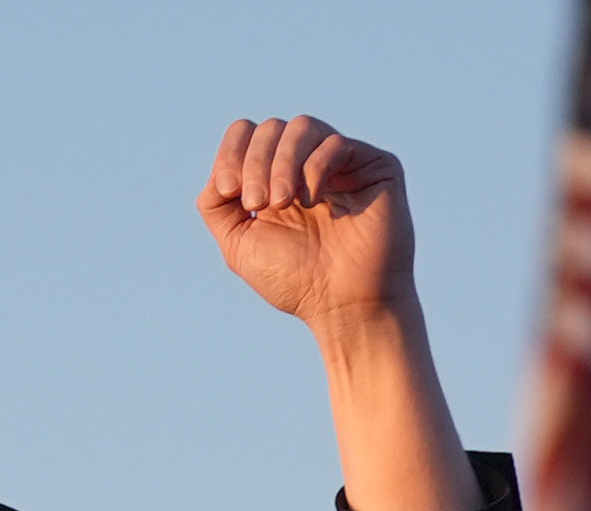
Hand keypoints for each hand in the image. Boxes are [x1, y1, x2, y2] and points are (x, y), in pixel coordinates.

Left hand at [198, 117, 420, 330]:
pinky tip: (312, 200)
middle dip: (254, 163)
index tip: (230, 191)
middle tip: (259, 204)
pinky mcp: (374, 164)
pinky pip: (335, 144)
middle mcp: (306, 164)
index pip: (247, 134)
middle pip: (270, 128)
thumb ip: (216, 205)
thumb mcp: (238, 243)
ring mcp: (341, 162)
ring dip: (282, 162)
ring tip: (283, 203)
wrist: (343, 304)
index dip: (232, 152)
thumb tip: (218, 174)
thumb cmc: (295, 280)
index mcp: (274, 178)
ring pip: (301, 127)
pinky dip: (314, 168)